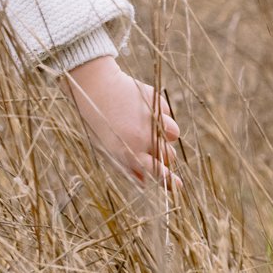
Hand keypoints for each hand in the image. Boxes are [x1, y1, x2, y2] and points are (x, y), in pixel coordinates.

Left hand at [62, 55, 180, 190]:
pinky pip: (167, 114)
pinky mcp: (157, 103)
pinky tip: (141, 107)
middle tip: (151, 144)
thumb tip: (145, 183)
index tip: (178, 185)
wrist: (94, 87)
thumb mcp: (107, 148)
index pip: (157, 172)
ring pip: (173, 134)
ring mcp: (152, 120)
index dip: (169, 180)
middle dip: (165, 154)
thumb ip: (127, 166)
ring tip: (147, 124)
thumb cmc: (98, 121)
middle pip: (169, 155)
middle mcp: (143, 139)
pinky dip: (159, 113)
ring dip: (166, 133)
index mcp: (129, 153)